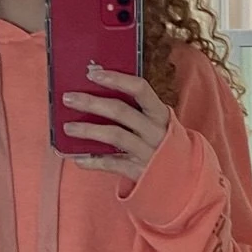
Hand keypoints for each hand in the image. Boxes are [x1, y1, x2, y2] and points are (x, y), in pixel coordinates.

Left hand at [61, 64, 171, 181]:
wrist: (184, 178)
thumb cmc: (161, 142)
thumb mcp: (156, 122)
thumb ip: (135, 109)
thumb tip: (96, 93)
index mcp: (160, 113)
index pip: (140, 89)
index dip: (116, 79)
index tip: (93, 74)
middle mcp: (156, 131)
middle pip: (121, 111)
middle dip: (92, 102)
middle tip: (68, 98)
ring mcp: (148, 152)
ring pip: (115, 136)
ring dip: (88, 130)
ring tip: (68, 128)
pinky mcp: (140, 171)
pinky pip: (112, 164)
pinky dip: (93, 161)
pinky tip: (78, 158)